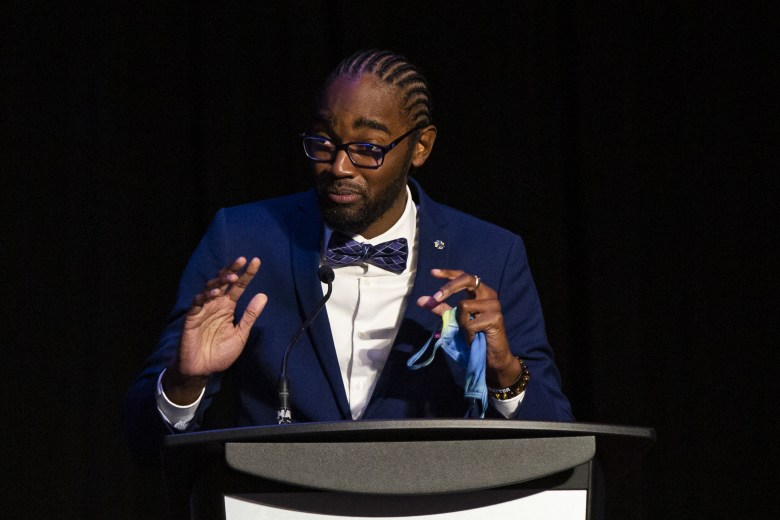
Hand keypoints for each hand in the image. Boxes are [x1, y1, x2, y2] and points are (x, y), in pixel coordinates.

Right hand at [163, 257, 267, 403]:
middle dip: (232, 270)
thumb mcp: (240, 334)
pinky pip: (197, 304)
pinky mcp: (191, 318)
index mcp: (227, 307)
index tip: (256, 261)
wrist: (202, 369)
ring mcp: (203, 309)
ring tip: (231, 277)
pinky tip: (214, 293)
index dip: (246, 274)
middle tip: (242, 260)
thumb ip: (250, 316)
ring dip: (220, 281)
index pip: (238, 287)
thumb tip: (263, 295)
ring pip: (210, 289)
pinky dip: (204, 297)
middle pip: (223, 282)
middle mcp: (215, 304)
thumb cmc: (220, 353)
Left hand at [417, 268, 520, 387]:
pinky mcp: (496, 318)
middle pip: (467, 279)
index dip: (448, 273)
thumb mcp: (454, 319)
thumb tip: (421, 300)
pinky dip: (467, 333)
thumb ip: (440, 308)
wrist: (490, 357)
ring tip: (469, 333)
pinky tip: (475, 338)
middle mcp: (489, 294)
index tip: (432, 273)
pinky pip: (470, 322)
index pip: (464, 276)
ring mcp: (494, 305)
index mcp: (479, 292)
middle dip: (449, 288)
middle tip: (436, 298)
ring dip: (460, 322)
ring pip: (464, 305)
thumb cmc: (473, 336)